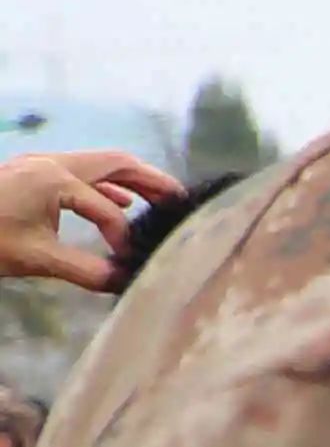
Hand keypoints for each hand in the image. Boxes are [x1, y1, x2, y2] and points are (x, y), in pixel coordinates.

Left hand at [2, 148, 176, 292]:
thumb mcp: (38, 258)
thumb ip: (87, 270)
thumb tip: (124, 283)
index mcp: (56, 179)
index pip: (106, 209)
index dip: (123, 235)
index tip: (128, 259)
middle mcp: (52, 163)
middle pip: (115, 163)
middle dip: (150, 181)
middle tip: (179, 200)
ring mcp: (41, 164)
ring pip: (98, 165)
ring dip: (130, 181)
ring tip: (158, 199)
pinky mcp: (33, 173)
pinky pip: (79, 173)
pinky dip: (105, 185)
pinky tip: (121, 200)